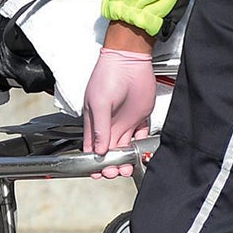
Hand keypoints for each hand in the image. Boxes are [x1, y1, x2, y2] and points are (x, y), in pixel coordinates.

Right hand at [83, 46, 155, 177]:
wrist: (130, 59)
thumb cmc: (108, 75)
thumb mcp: (100, 103)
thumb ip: (99, 128)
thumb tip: (98, 150)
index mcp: (94, 121)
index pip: (91, 147)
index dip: (94, 162)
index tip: (99, 173)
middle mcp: (109, 123)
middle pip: (108, 151)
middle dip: (111, 165)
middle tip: (116, 171)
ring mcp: (124, 121)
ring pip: (124, 147)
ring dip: (125, 160)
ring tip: (128, 168)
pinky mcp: (139, 117)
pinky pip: (140, 136)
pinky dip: (140, 147)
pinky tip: (139, 153)